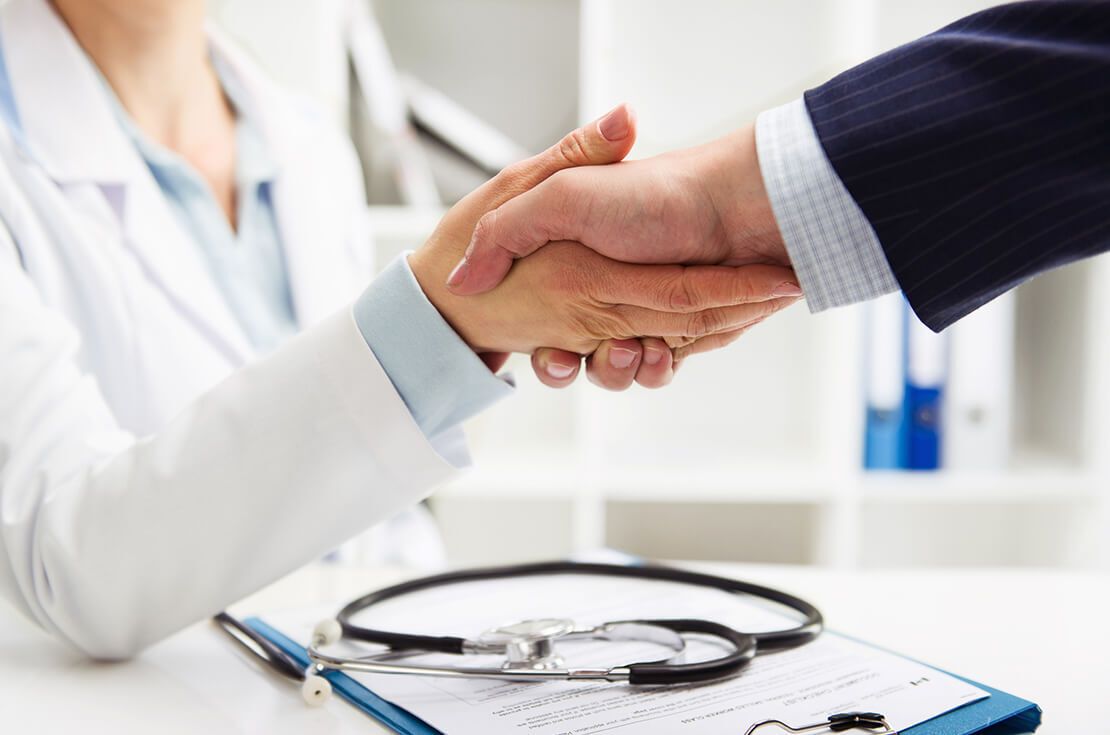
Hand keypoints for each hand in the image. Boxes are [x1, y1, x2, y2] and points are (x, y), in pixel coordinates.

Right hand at [408, 111, 799, 365]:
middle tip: (580, 352)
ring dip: (618, 371)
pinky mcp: (688, 329)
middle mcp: (608, 286)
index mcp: (575, 260)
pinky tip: (665, 353)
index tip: (538, 346)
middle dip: (569, 365)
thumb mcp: (563, 195)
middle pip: (571, 352)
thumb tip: (460, 280)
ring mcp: (648, 311)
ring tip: (634, 352)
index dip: (528, 338)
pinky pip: (660, 368)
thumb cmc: (654, 193)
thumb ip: (509, 229)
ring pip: (615, 368)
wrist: (742, 202)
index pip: (533, 314)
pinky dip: (658, 368)